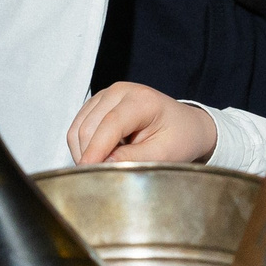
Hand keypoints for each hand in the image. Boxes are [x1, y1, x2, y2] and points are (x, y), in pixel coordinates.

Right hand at [67, 83, 217, 164]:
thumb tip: (103, 165)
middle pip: (88, 127)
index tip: (88, 172)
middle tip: (107, 174)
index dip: (96, 150)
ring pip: (78, 128)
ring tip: (111, 162)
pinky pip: (78, 128)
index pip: (110, 125)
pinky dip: (85, 145)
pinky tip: (106, 153)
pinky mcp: (97, 104)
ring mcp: (106, 95)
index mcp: (141, 99)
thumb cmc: (180, 138)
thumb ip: (134, 158)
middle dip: (90, 155)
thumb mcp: (164, 154)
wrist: (186, 126)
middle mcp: (120, 91)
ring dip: (86, 151)